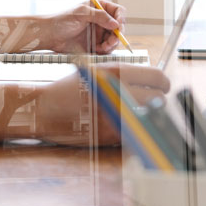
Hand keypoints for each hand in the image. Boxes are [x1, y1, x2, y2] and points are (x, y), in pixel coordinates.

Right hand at [38, 63, 169, 145]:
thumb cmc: (69, 89)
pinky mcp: (111, 133)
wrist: (44, 108)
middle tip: (149, 102)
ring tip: (134, 112)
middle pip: (158, 98)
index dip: (162, 83)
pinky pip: (135, 131)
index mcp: (116, 72)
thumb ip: (123, 76)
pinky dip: (132, 128)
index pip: (158, 77)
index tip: (160, 88)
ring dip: (146, 115)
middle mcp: (119, 91)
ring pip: (149, 116)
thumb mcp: (96, 72)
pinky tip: (120, 123)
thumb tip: (150, 81)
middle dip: (156, 101)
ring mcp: (116, 114)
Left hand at [41, 0, 125, 54]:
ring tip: (103, 47)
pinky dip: (105, 50)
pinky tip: (97, 50)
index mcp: (98, 8)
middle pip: (118, 27)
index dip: (120, 18)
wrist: (49, 35)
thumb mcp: (81, 14)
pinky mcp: (95, 44)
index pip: (117, 11)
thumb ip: (99, 16)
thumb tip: (116, 24)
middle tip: (111, 41)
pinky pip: (106, 49)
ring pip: (114, 39)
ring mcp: (98, 33)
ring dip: (112, 44)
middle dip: (117, 35)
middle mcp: (100, 20)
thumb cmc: (61, 20)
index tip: (118, 25)